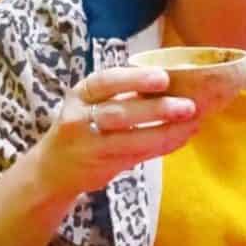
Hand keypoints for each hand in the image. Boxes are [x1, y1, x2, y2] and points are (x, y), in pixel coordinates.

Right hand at [36, 66, 198, 199]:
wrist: (54, 168)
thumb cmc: (84, 126)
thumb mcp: (92, 103)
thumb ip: (123, 93)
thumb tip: (175, 80)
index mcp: (81, 94)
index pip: (105, 82)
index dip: (134, 79)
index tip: (163, 77)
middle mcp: (80, 118)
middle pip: (119, 113)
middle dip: (156, 109)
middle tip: (188, 105)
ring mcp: (89, 146)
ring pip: (130, 139)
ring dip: (164, 131)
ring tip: (192, 123)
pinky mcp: (102, 167)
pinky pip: (137, 156)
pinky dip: (162, 146)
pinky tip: (182, 137)